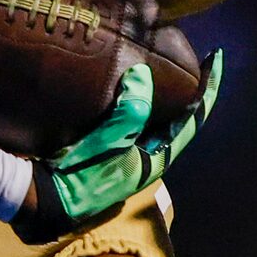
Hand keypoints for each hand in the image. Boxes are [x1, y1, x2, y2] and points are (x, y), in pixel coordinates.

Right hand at [11, 52, 223, 243]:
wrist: (43, 199)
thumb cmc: (79, 176)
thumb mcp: (108, 145)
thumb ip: (129, 111)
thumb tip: (142, 74)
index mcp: (155, 158)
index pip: (192, 120)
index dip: (207, 89)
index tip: (214, 57)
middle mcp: (145, 156)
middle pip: (175, 117)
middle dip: (184, 88)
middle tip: (186, 56)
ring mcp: (124, 154)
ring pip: (151, 117)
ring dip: (156, 92)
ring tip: (156, 63)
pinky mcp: (104, 149)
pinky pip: (127, 118)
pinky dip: (130, 98)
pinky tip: (121, 82)